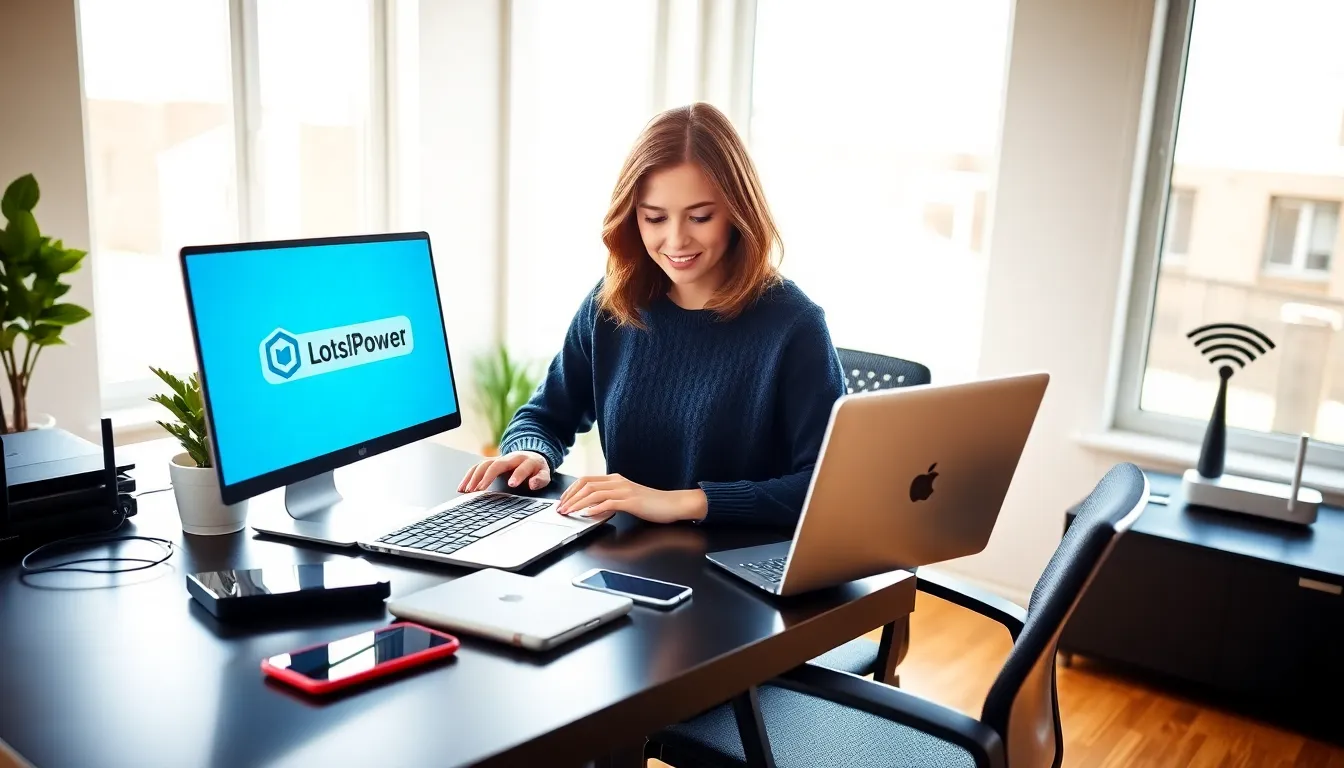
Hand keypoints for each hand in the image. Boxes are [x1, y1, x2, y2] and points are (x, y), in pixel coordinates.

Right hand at [458, 451, 550, 492]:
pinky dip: (468, 477)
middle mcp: (510, 458)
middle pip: (497, 464)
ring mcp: (499, 459)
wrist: (530, 456)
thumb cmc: (536, 469)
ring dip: (474, 477)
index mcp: (526, 461)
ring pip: (484, 464)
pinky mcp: (491, 462)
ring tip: (468, 490)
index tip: (512, 484)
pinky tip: (462, 488)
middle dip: (487, 476)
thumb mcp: (544, 474)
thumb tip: (533, 484)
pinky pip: (477, 467)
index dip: (517, 475)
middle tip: (480, 489)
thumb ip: (541, 479)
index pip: (522, 467)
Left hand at [556, 473, 706, 523]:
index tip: (563, 501)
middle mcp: (618, 482)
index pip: (586, 480)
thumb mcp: (626, 498)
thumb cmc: (652, 503)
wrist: (673, 504)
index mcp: (615, 479)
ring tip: (570, 512)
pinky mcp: (631, 501)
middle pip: (586, 484)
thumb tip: (591, 508)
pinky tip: (587, 515)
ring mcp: (624, 490)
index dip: (571, 490)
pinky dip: (595, 508)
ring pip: (594, 493)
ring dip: (578, 503)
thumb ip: (610, 499)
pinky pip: (609, 503)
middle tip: (561, 509)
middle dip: (570, 497)